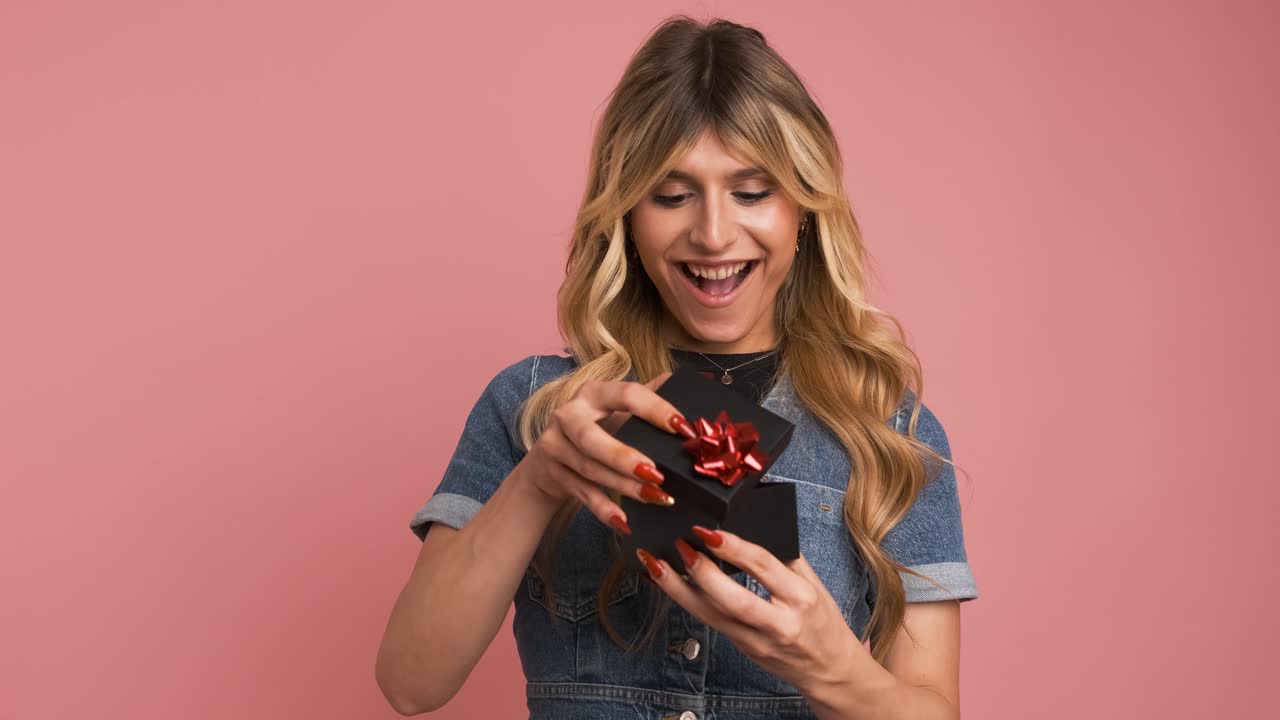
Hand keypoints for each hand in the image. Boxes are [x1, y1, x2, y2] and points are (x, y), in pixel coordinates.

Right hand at [519, 371, 698, 534]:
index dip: (655, 409)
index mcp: (593, 393)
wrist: (546, 462)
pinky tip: (624, 522)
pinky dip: (603, 508)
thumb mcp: (614, 411)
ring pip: (590, 468)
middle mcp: (568, 414)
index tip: (684, 429)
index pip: (626, 394)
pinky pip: (581, 493)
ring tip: (656, 497)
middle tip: (658, 474)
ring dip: (624, 486)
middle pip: (591, 437)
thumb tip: (676, 380)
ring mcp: (555, 445)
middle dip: (625, 457)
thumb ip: (643, 396)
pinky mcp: (552, 473)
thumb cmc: (592, 431)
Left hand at [635, 527, 861, 693]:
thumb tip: (752, 525)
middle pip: (734, 599)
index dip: (733, 547)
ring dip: (679, 589)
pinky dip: (686, 601)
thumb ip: (787, 556)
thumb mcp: (815, 584)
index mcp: (801, 597)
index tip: (708, 530)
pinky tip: (668, 583)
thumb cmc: (822, 622)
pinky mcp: (742, 648)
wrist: (828, 670)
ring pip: (711, 615)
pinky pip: (709, 621)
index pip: (763, 566)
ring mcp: (757, 641)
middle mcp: (779, 623)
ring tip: (655, 563)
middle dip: (702, 573)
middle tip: (680, 546)